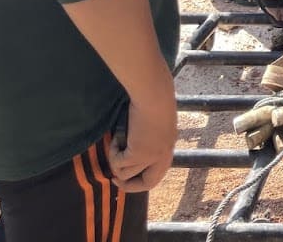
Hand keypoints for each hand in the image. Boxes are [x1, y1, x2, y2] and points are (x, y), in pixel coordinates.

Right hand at [110, 77, 176, 191]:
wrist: (153, 96)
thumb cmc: (154, 102)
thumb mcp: (156, 126)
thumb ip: (151, 141)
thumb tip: (131, 152)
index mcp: (168, 150)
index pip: (156, 177)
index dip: (140, 183)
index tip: (126, 179)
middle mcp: (163, 156)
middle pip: (147, 185)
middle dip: (128, 186)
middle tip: (114, 179)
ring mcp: (151, 157)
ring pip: (125, 174)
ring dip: (116, 160)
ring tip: (117, 142)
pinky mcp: (138, 154)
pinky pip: (118, 163)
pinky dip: (113, 151)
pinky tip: (117, 137)